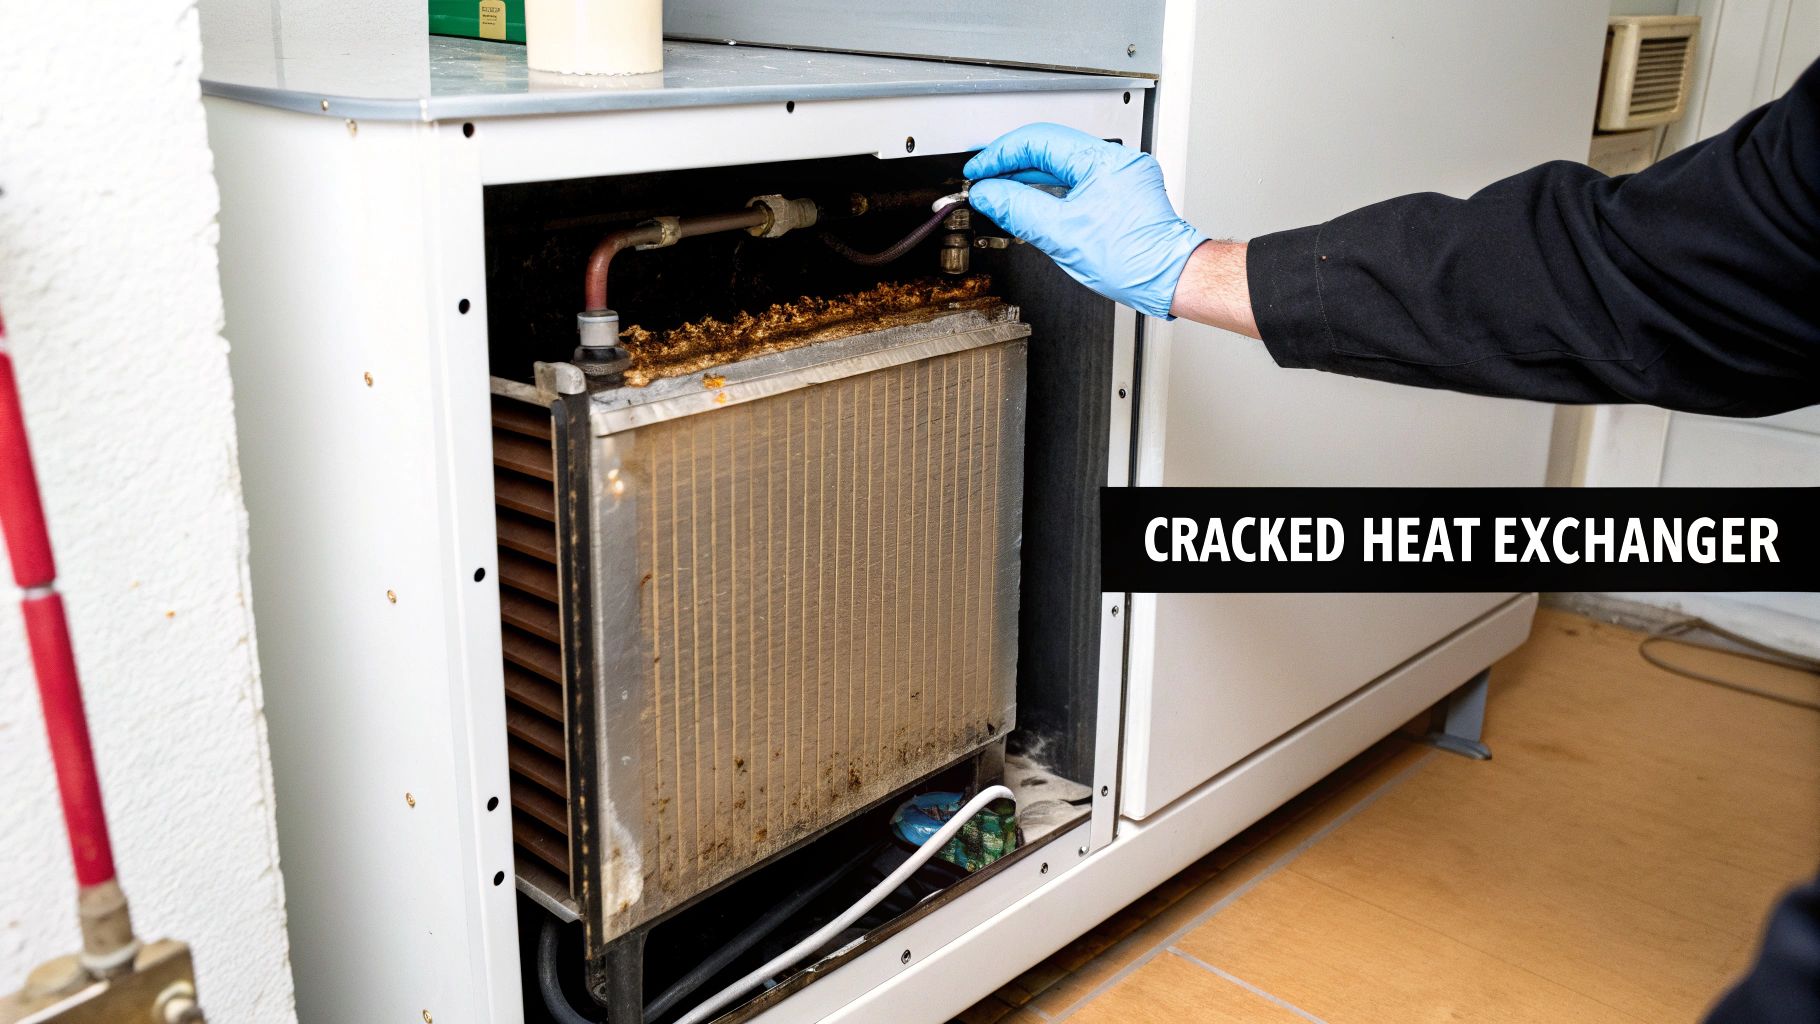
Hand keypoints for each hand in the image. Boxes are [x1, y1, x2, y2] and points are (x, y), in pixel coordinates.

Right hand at [965, 123, 1206, 319]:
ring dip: (1028, 177)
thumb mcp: (1062, 235)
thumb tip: (988, 194)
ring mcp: (1118, 174)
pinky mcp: (1119, 191)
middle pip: (1048, 148)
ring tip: (1000, 191)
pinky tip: (1031, 201)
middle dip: (1011, 164)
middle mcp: (1114, 159)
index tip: (979, 171)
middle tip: (983, 178)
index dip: (1000, 154)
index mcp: (1101, 160)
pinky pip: (1075, 180)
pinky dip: (1049, 189)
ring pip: (1061, 165)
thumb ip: (1018, 209)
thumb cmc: (1134, 259)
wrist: (1168, 278)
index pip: (1037, 140)